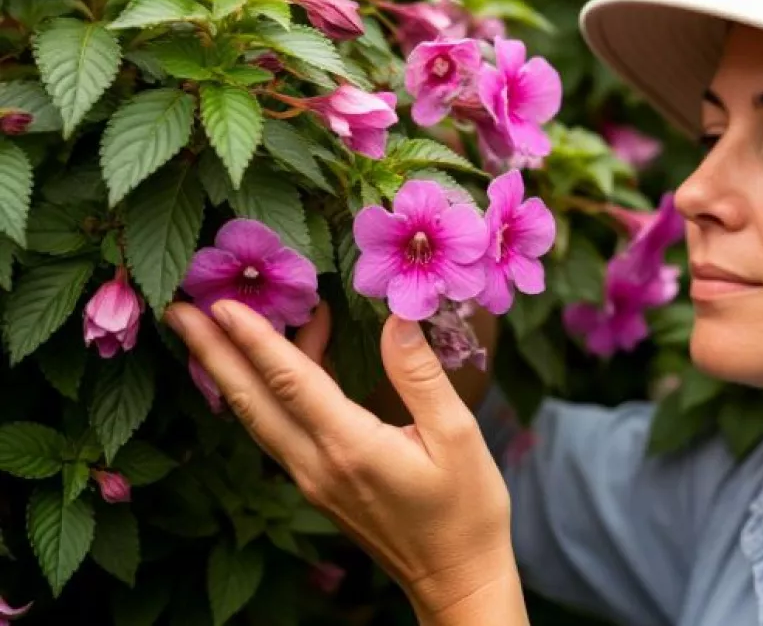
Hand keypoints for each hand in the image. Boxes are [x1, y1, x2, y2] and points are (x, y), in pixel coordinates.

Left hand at [164, 299, 526, 625]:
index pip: (290, 380)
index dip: (254, 338)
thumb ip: (421, 376)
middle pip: (251, 400)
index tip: (219, 302)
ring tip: (213, 330)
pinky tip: (273, 370)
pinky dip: (264, 393)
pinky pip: (277, 431)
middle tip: (177, 311)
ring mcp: (312, 480)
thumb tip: (396, 318)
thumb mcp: (459, 436)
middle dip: (211, 352)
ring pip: (258, 418)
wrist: (456, 580)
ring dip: (229, 373)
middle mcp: (318, 465)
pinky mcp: (318, 487)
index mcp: (351, 447)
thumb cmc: (466, 511)